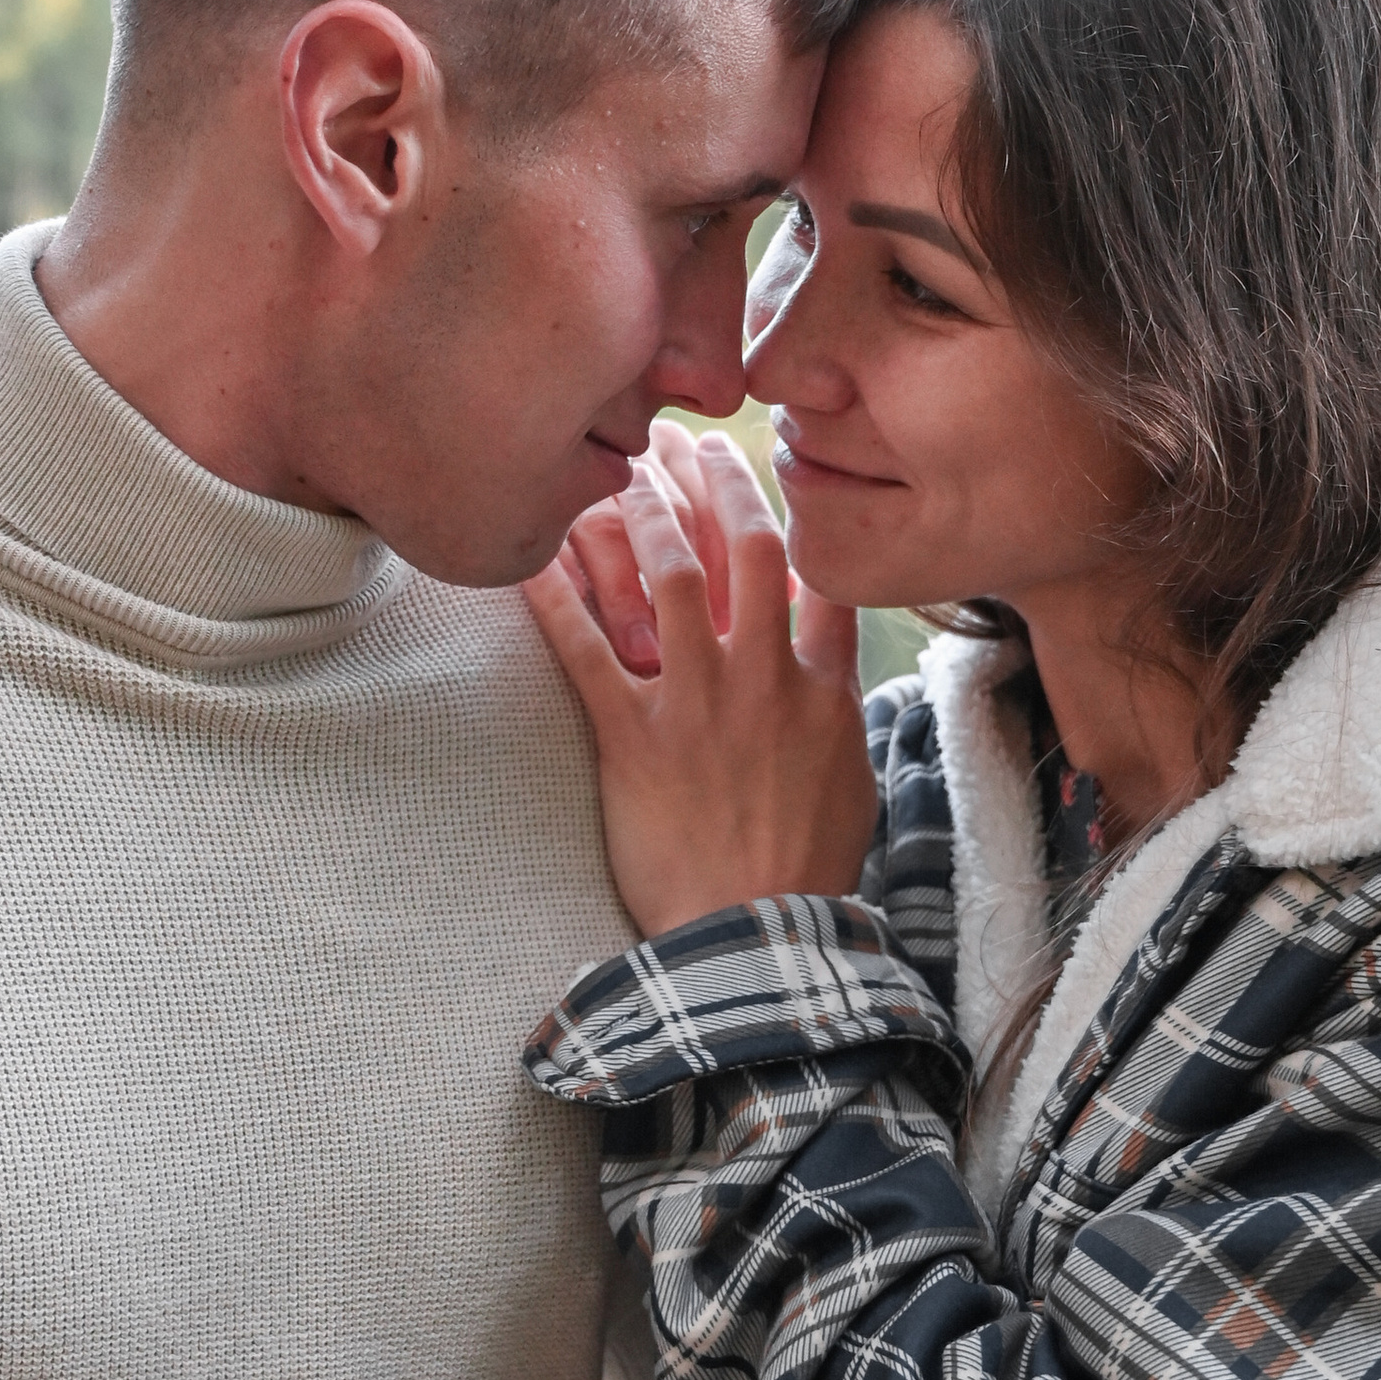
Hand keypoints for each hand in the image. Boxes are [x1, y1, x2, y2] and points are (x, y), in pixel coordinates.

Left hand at [526, 423, 876, 941]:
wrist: (755, 939)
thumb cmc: (806, 872)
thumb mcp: (852, 783)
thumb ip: (843, 715)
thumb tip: (837, 674)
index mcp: (823, 690)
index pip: (819, 575)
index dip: (793, 511)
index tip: (771, 467)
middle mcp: (763, 679)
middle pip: (745, 549)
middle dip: (716, 482)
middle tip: (686, 439)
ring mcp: (695, 703)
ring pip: (667, 577)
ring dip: (640, 512)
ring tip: (618, 468)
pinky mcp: (632, 738)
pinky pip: (586, 650)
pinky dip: (554, 597)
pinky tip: (529, 553)